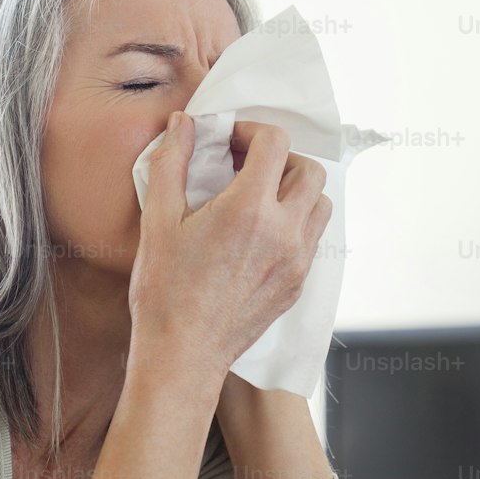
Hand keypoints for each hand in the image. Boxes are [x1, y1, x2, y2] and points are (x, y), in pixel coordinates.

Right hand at [128, 115, 332, 384]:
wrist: (182, 354)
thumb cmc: (165, 290)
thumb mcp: (158, 220)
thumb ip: (172, 163)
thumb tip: (184, 124)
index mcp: (249, 209)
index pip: (275, 142)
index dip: (251, 130)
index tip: (229, 141)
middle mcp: (283, 232)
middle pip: (309, 169)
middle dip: (279, 157)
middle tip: (245, 166)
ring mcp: (296, 261)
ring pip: (320, 203)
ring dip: (295, 189)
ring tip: (258, 196)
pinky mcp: (297, 284)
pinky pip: (313, 237)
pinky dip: (295, 221)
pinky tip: (260, 231)